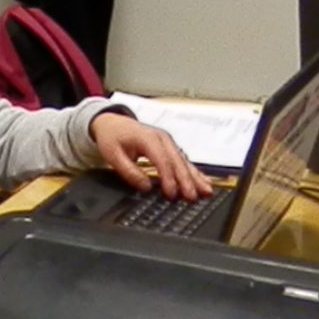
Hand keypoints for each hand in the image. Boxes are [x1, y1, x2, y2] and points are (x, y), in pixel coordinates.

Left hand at [89, 111, 213, 199]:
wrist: (112, 122)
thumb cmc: (112, 137)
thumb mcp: (113, 155)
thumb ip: (129, 171)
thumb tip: (145, 187)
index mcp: (147, 138)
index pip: (162, 160)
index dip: (168, 178)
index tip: (171, 194)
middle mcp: (162, 138)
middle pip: (177, 161)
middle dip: (186, 180)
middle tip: (192, 197)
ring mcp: (167, 141)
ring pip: (184, 161)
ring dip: (195, 177)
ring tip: (206, 191)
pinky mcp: (169, 146)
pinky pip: (183, 160)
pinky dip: (193, 172)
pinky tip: (203, 181)